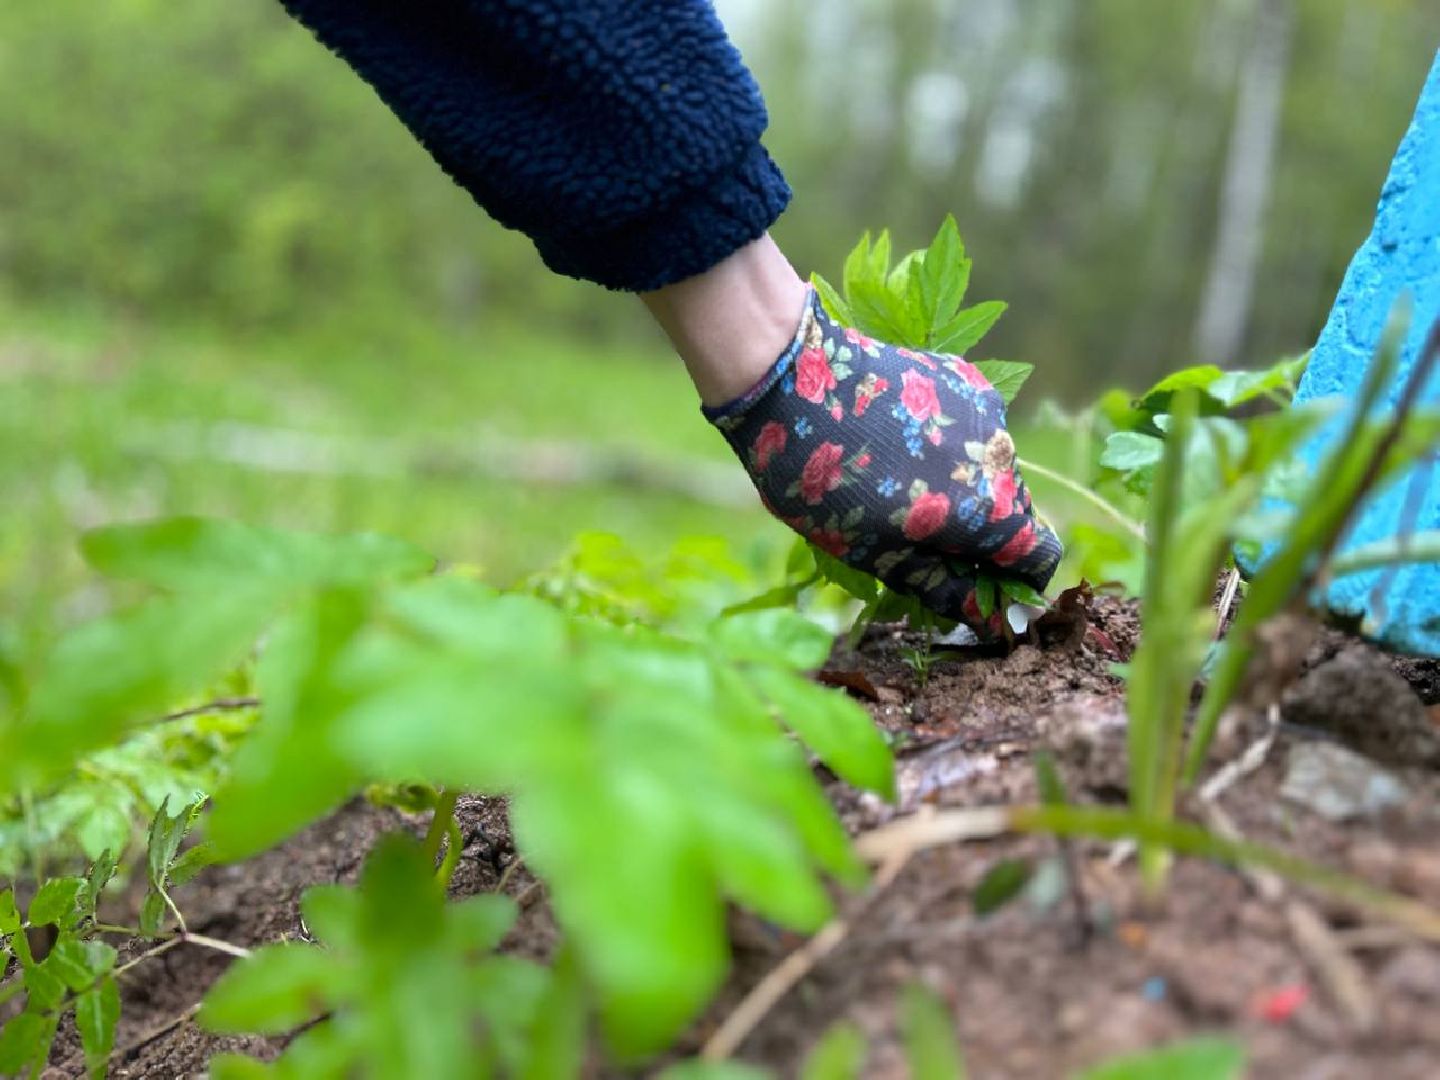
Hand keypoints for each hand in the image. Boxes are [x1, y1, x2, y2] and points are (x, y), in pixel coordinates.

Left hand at [707, 289, 1061, 632]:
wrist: (791, 378)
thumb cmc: (826, 481)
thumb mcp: (877, 554)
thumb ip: (943, 586)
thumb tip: (990, 618)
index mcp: (988, 510)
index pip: (1041, 558)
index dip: (1016, 583)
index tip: (979, 588)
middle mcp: (1002, 457)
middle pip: (1015, 513)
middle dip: (980, 536)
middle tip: (917, 540)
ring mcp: (986, 410)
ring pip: (991, 470)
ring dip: (961, 488)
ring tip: (894, 485)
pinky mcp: (963, 377)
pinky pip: (973, 429)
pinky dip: (949, 447)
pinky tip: (895, 443)